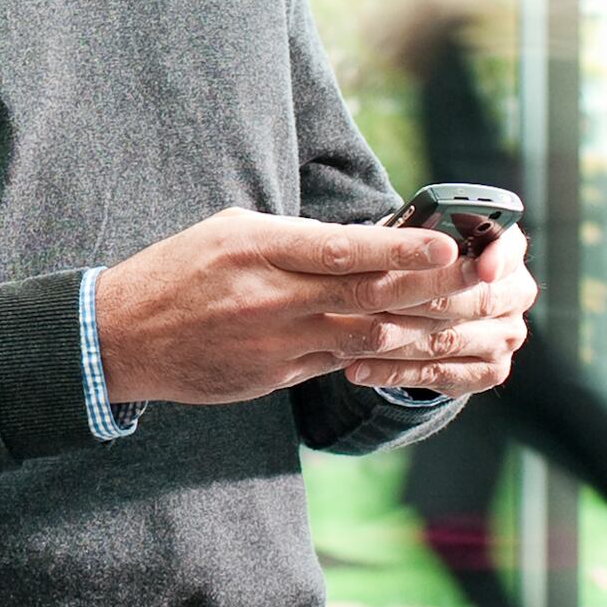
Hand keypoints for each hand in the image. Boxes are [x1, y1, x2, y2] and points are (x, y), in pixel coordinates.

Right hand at [93, 210, 525, 408]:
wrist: (122, 338)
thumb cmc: (178, 271)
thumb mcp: (231, 230)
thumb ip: (294, 237)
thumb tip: (359, 241)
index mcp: (259, 248)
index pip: (341, 250)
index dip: (398, 250)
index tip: (445, 245)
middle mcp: (272, 299)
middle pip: (367, 295)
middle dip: (432, 290)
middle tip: (485, 281)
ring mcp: (277, 344)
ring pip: (366, 337)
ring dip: (422, 328)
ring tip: (472, 318)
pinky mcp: (278, 377)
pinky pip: (342, 364)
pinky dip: (384, 355)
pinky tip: (420, 345)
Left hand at [345, 218, 535, 398]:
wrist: (431, 308)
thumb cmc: (419, 262)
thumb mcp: (417, 240)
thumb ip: (413, 236)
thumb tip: (389, 241)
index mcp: (506, 249)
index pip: (509, 249)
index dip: (497, 258)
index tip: (481, 268)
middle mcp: (515, 294)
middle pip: (473, 300)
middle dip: (419, 300)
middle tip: (372, 300)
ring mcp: (506, 336)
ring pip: (448, 341)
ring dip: (396, 341)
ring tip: (351, 339)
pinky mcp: (489, 371)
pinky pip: (438, 374)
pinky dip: (394, 372)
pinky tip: (359, 369)